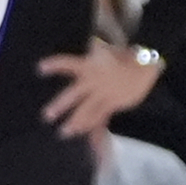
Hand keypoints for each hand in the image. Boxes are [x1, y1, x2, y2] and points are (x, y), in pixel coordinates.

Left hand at [38, 43, 164, 138]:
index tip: (39, 68)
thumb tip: (87, 51)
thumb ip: (94, 56)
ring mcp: (103, 93)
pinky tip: (84, 134)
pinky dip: (92, 126)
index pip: (68, 63)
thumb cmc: (124, 58)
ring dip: (74, 122)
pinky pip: (100, 116)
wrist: (146, 64)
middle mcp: (93, 80)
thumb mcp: (106, 54)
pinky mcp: (113, 103)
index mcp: (90, 65)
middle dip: (60, 105)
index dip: (54, 65)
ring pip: (85, 109)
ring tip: (63, 132)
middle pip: (73, 94)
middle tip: (46, 116)